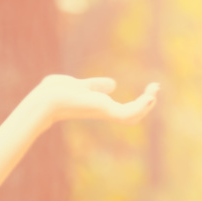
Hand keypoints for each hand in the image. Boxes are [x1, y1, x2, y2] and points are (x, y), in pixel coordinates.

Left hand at [30, 75, 158, 126]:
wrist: (46, 99)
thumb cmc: (55, 92)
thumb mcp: (81, 85)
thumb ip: (95, 85)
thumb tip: (113, 84)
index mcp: (99, 106)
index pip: (123, 110)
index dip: (138, 102)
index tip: (150, 89)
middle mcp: (103, 111)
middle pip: (130, 114)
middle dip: (145, 103)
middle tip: (156, 88)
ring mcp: (104, 112)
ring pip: (131, 116)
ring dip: (145, 104)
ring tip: (154, 91)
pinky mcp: (104, 111)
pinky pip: (127, 114)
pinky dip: (140, 107)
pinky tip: (149, 97)